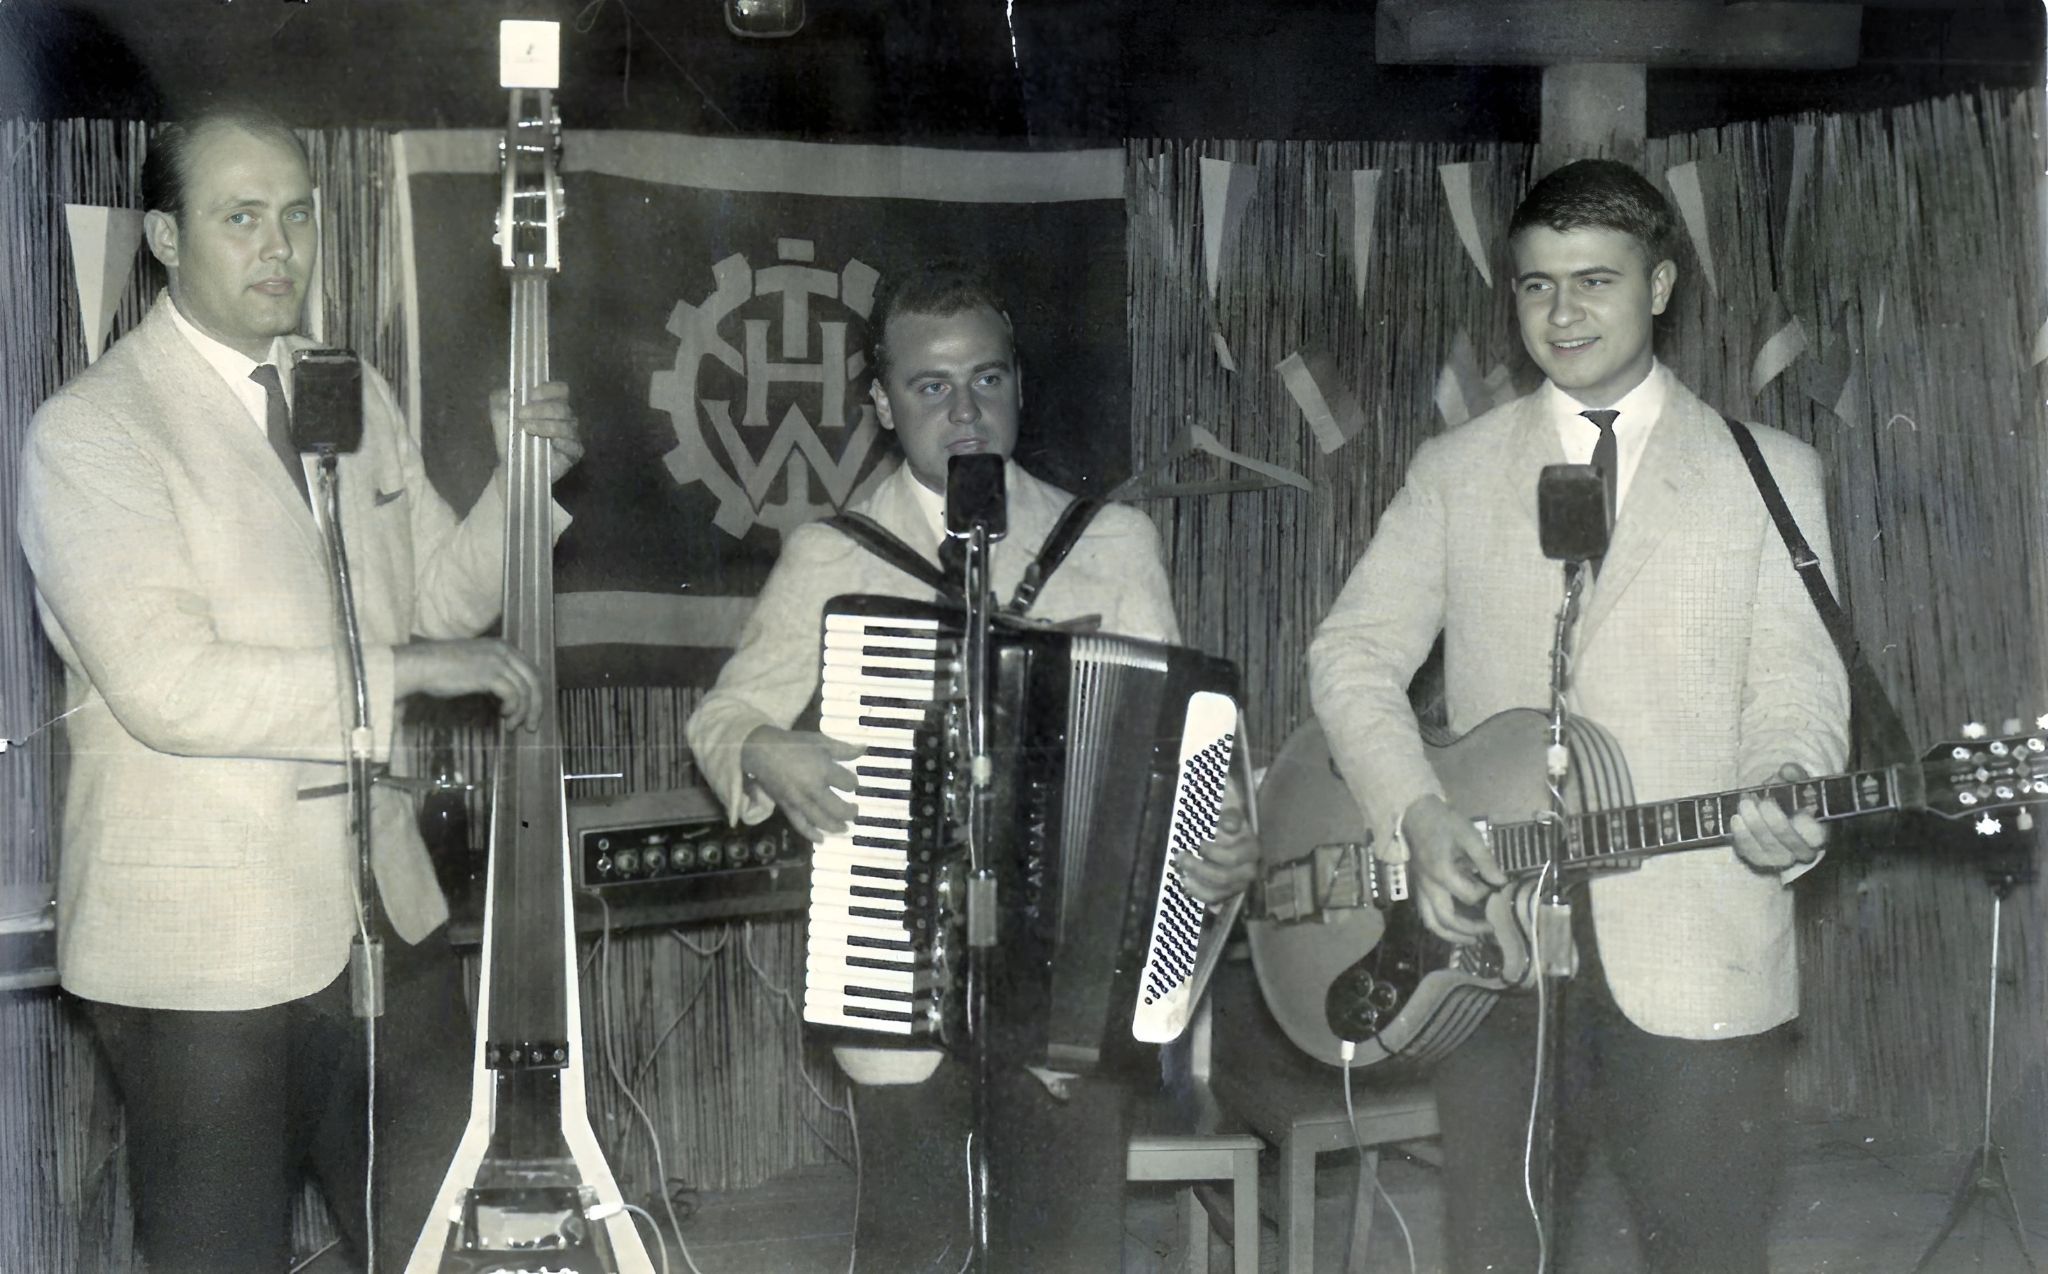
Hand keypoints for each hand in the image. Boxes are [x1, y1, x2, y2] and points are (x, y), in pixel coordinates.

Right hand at [393, 639, 544, 730]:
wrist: (422, 664)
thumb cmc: (442, 668)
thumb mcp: (476, 665)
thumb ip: (494, 674)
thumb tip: (507, 698)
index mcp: (503, 646)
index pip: (531, 670)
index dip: (535, 693)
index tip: (532, 711)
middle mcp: (504, 651)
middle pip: (534, 681)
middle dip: (536, 706)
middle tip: (531, 726)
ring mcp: (498, 662)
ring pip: (525, 691)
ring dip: (522, 713)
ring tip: (512, 726)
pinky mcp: (490, 675)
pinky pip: (513, 695)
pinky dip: (512, 709)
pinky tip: (503, 716)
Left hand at [487, 381, 582, 480]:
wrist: (510, 464)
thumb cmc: (509, 436)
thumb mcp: (499, 413)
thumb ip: (501, 398)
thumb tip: (511, 391)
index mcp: (551, 403)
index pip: (560, 390)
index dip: (548, 390)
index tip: (531, 395)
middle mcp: (565, 417)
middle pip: (562, 407)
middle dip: (541, 409)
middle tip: (522, 414)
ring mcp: (571, 434)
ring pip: (566, 425)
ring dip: (546, 425)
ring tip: (527, 428)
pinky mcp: (574, 452)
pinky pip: (572, 444)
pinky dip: (559, 442)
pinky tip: (545, 443)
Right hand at [741, 725, 865, 840]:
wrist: (762, 751)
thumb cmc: (794, 744)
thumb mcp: (820, 741)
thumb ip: (843, 749)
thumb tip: (863, 749)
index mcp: (823, 770)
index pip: (848, 783)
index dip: (852, 783)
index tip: (851, 782)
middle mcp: (813, 789)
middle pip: (838, 808)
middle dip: (850, 811)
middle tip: (855, 811)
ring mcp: (800, 801)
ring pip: (822, 821)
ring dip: (836, 826)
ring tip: (845, 827)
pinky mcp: (788, 808)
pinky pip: (801, 825)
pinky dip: (812, 835)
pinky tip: (821, 840)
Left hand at [1181, 799, 1258, 903]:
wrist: (1224, 826)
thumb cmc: (1225, 816)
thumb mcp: (1230, 807)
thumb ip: (1231, 814)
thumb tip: (1229, 826)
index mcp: (1251, 848)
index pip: (1233, 858)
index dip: (1213, 854)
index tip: (1199, 843)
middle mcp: (1249, 869)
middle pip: (1224, 878)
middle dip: (1198, 868)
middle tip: (1180, 855)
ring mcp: (1239, 883)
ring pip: (1219, 893)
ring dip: (1196, 884)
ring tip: (1180, 871)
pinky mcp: (1228, 892)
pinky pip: (1214, 900)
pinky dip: (1198, 893)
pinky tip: (1186, 882)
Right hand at [1402, 793, 1504, 944]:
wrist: (1416, 815)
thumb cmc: (1444, 823)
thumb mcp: (1470, 836)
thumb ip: (1486, 861)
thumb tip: (1502, 882)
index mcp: (1442, 872)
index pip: (1470, 896)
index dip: (1488, 897)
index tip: (1501, 892)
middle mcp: (1429, 887)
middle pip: (1448, 919)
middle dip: (1471, 929)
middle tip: (1490, 930)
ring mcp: (1421, 890)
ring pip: (1432, 923)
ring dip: (1452, 936)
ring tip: (1472, 939)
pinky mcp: (1419, 890)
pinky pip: (1427, 916)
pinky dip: (1441, 927)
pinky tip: (1456, 928)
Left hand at [1729, 762, 1826, 870]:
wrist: (1776, 817)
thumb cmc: (1790, 800)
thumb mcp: (1796, 785)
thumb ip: (1794, 776)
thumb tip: (1787, 770)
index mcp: (1819, 834)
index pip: (1814, 833)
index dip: (1800, 820)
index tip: (1786, 803)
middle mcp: (1803, 852)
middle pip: (1786, 839)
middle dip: (1768, 817)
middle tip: (1754, 799)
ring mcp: (1782, 860)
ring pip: (1766, 848)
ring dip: (1752, 824)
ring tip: (1744, 804)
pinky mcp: (1761, 862)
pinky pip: (1750, 853)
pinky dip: (1741, 836)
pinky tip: (1737, 820)